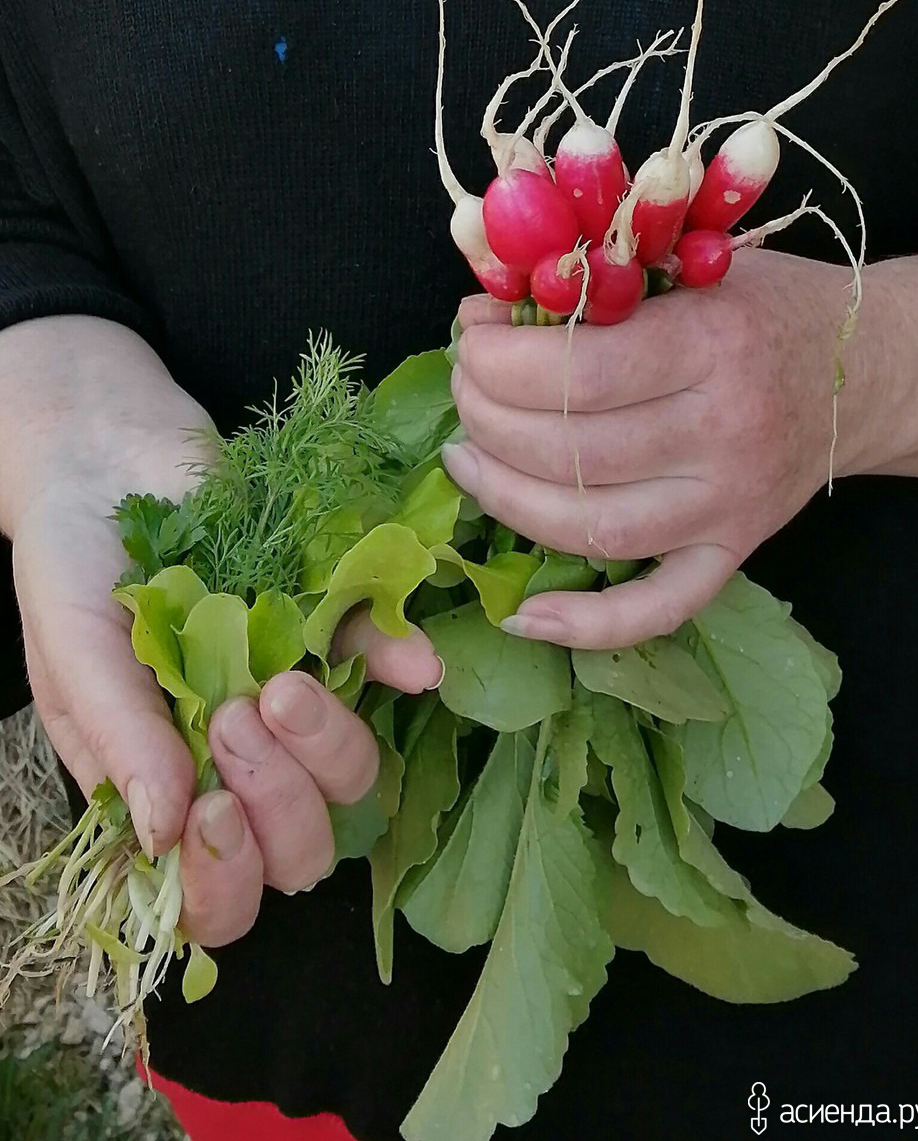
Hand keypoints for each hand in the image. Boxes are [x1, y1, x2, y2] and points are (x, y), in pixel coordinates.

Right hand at [10, 383, 440, 950]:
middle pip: (300, 846)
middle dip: (280, 803)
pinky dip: (400, 666)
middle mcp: (239, 760)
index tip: (212, 809)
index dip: (227, 881)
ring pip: (352, 775)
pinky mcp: (332, 631)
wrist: (113, 455)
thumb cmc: (73, 562)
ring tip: (281, 683)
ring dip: (328, 745)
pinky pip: (380, 666)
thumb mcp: (72, 651)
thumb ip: (118, 738)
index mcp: (166, 786)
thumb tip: (163, 836)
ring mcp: (294, 700)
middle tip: (233, 717)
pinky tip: (415, 662)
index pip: (213, 892)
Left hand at [445, 248, 884, 649]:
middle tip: (465, 393)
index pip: (579, 372)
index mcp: (712, 346)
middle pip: (572, 452)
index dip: (500, 363)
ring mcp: (727, 507)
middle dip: (488, 420)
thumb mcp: (688, 265)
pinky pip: (655, 608)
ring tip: (467, 460)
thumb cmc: (763, 311)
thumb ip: (592, 284)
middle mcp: (723, 434)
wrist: (862, 370)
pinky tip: (522, 614)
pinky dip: (586, 625)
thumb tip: (481, 312)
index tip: (471, 342)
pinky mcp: (730, 553)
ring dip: (506, 499)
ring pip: (592, 530)